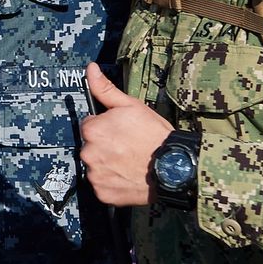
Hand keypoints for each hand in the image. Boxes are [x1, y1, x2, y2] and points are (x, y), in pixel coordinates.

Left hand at [80, 62, 172, 205]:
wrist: (174, 167)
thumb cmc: (154, 135)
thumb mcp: (131, 105)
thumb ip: (105, 88)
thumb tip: (90, 69)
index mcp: (92, 130)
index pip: (89, 126)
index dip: (105, 127)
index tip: (120, 131)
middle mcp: (88, 153)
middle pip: (91, 147)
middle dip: (104, 146)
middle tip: (126, 147)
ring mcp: (95, 175)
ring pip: (96, 166)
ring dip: (107, 164)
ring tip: (129, 162)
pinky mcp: (103, 194)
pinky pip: (101, 186)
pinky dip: (111, 182)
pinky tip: (127, 175)